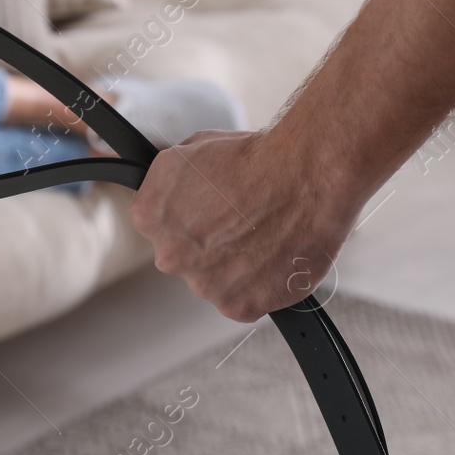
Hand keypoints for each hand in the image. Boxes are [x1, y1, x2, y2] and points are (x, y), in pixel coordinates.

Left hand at [128, 128, 361, 322]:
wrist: (304, 176)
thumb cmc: (255, 158)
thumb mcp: (193, 149)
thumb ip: (171, 181)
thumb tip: (169, 189)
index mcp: (150, 217)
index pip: (161, 226)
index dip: (190, 215)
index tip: (212, 209)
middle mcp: (170, 255)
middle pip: (186, 257)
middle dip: (209, 244)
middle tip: (241, 223)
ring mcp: (204, 285)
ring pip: (216, 282)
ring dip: (235, 267)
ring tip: (265, 237)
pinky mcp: (239, 305)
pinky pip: (245, 301)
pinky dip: (260, 286)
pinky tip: (275, 257)